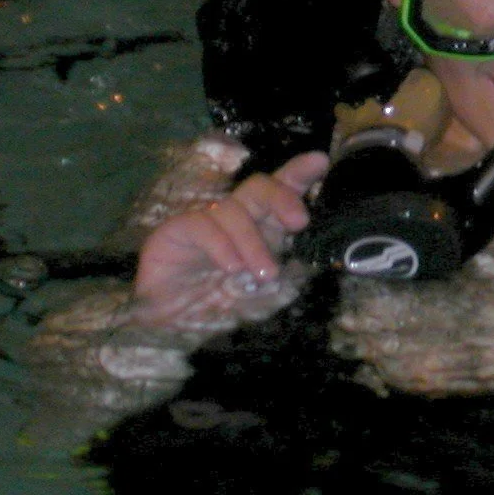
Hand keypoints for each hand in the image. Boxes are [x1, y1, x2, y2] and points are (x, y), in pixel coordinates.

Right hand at [132, 150, 328, 325]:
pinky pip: (201, 224)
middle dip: (282, 196)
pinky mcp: (175, 231)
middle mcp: (234, 218)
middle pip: (258, 187)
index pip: (280, 192)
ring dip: (253, 242)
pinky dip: (221, 245)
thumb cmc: (220, 311)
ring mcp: (204, 221)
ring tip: (264, 275)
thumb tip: (306, 264)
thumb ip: (285, 279)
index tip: (320, 163)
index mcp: (260, 228)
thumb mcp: (263, 298)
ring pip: (233, 209)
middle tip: (299, 222)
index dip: (298, 174)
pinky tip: (231, 267)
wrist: (173, 332)